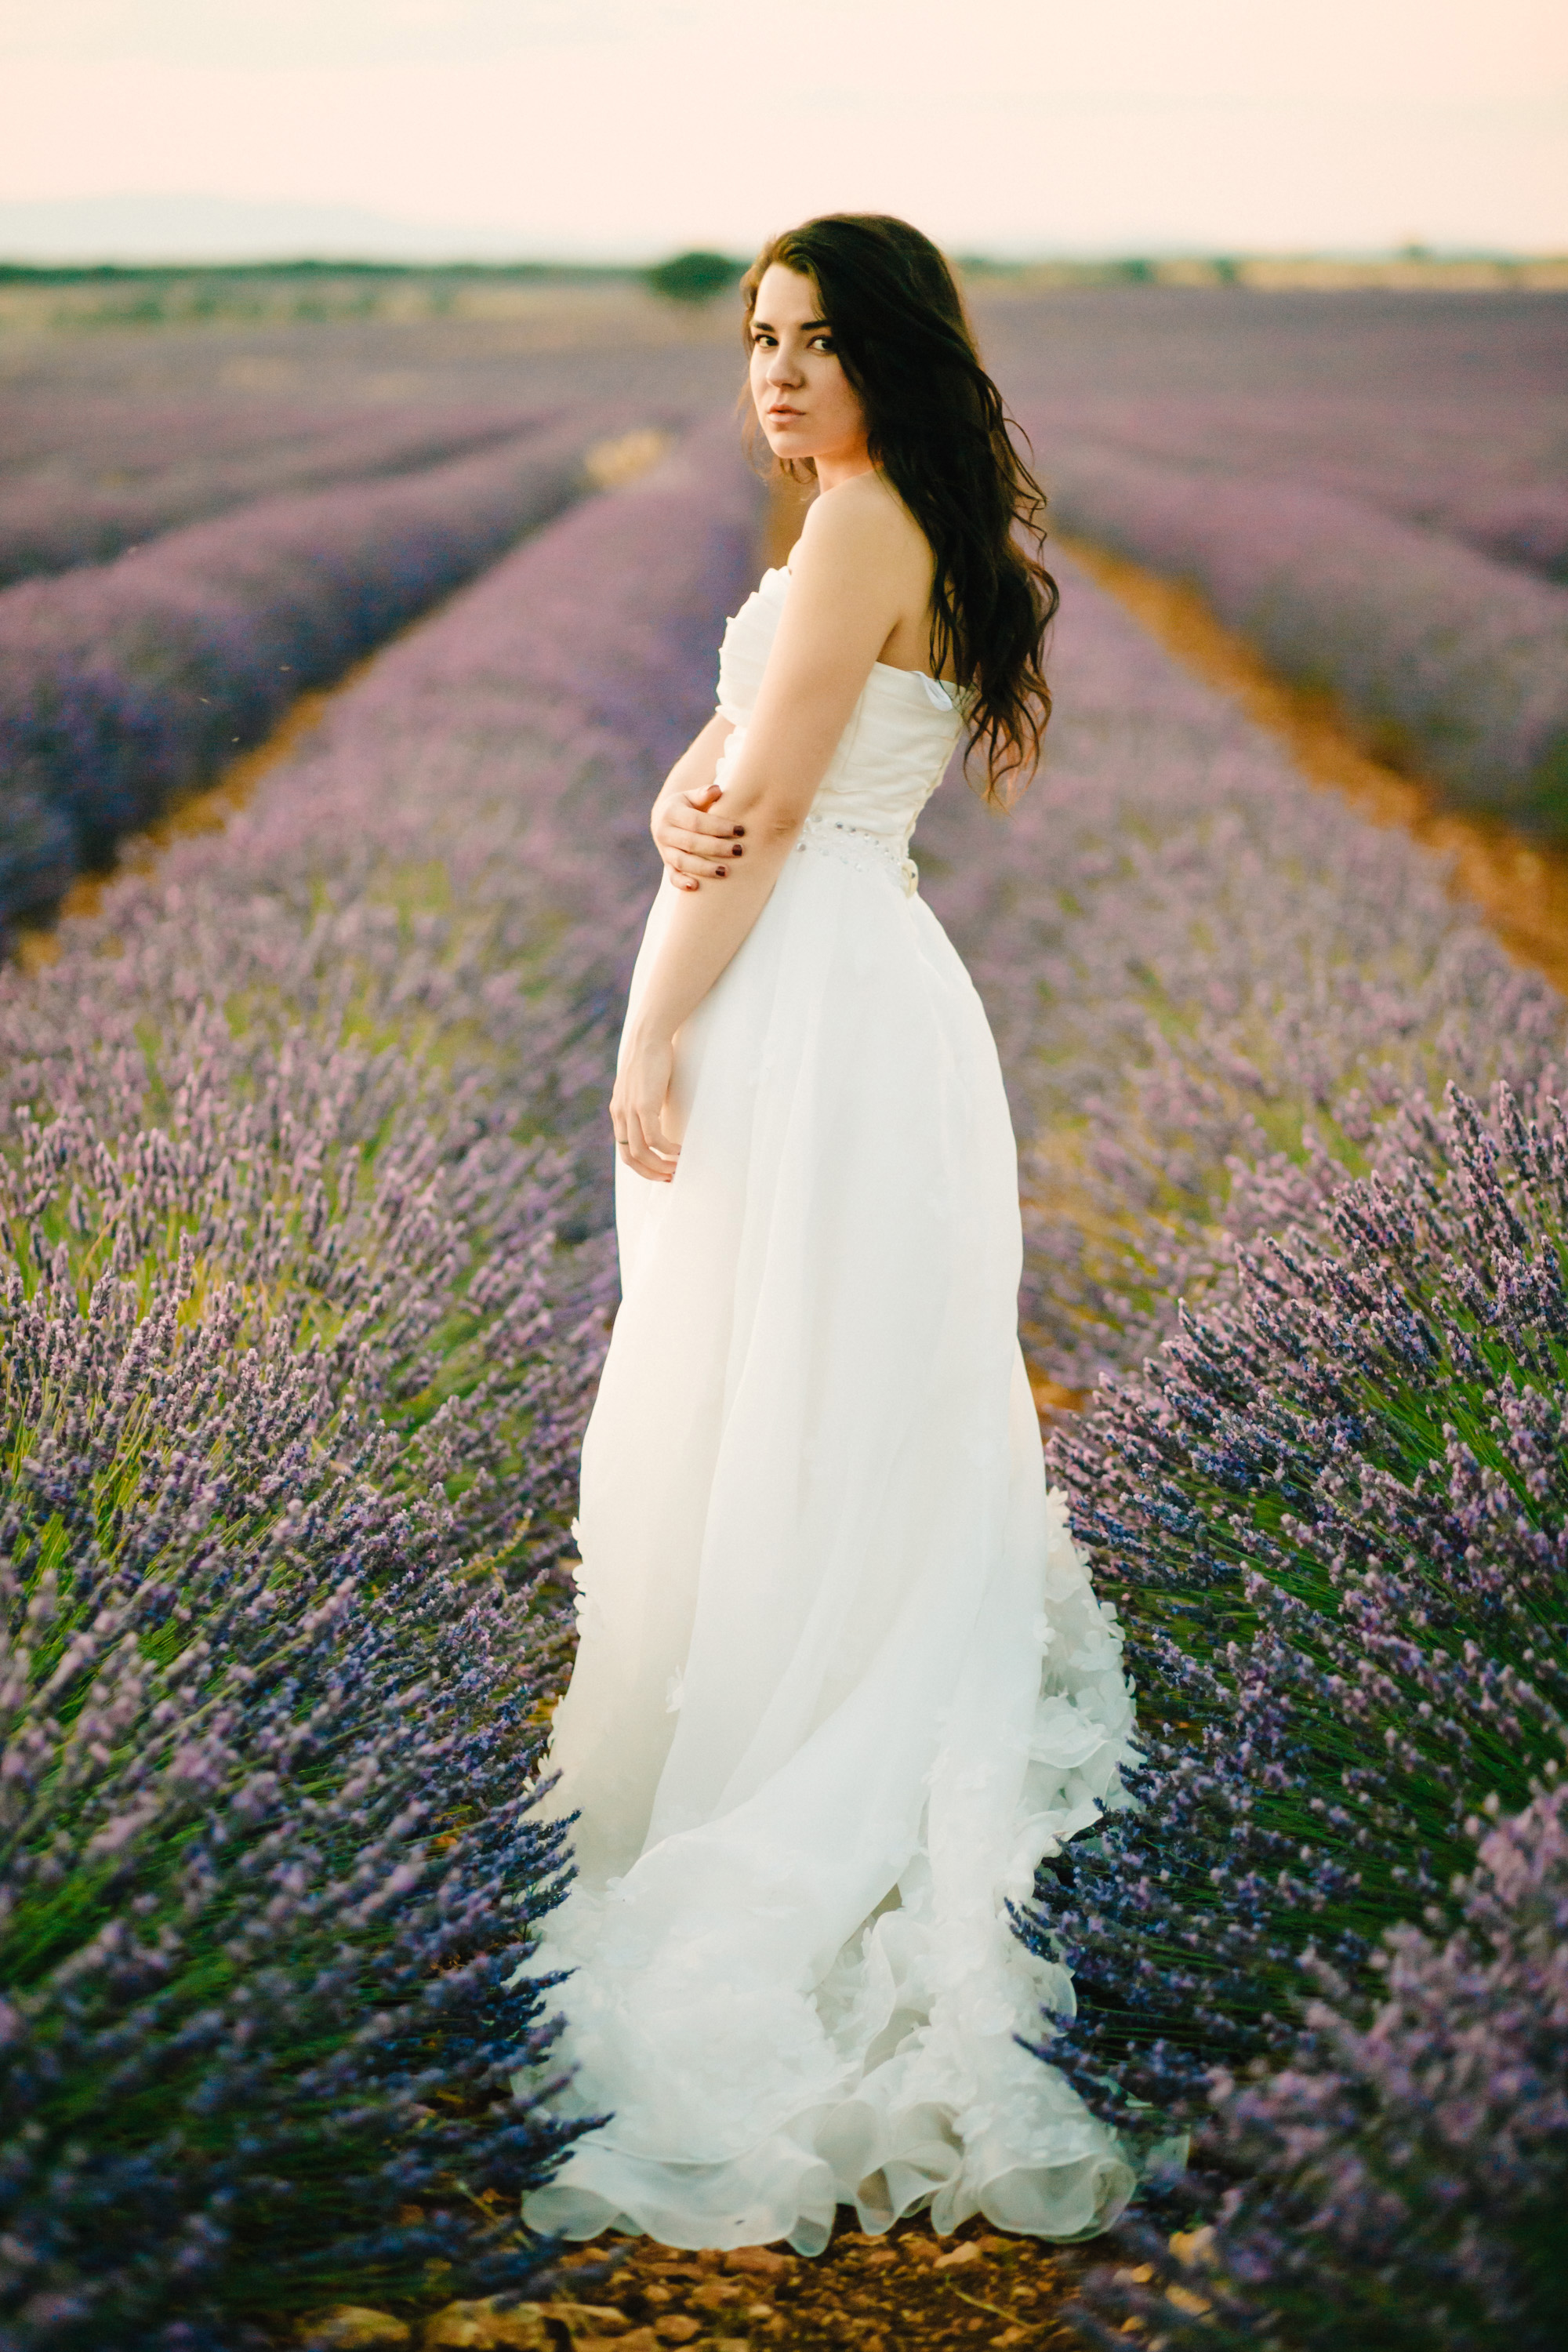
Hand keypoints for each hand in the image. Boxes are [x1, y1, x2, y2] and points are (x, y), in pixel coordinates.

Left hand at [610, 1028, 678, 1181]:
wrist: (648, 1037)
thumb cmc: (651, 1059)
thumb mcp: (643, 1087)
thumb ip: (645, 1105)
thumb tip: (659, 1119)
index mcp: (618, 1111)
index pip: (624, 1150)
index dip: (642, 1166)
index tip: (660, 1171)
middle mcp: (620, 1114)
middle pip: (630, 1157)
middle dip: (650, 1172)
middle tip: (669, 1178)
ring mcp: (630, 1110)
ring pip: (642, 1151)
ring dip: (661, 1165)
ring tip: (678, 1167)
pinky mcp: (644, 1105)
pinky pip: (654, 1138)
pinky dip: (667, 1150)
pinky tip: (680, 1150)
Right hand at [652, 781, 744, 892]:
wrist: (665, 818)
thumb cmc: (687, 805)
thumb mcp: (692, 796)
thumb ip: (704, 794)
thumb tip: (716, 790)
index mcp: (671, 812)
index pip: (696, 822)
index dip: (718, 826)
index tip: (740, 830)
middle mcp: (664, 832)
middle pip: (692, 843)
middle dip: (716, 848)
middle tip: (739, 850)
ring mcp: (664, 850)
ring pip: (683, 862)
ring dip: (704, 868)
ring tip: (726, 871)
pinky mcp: (667, 864)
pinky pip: (672, 876)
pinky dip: (682, 882)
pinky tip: (696, 887)